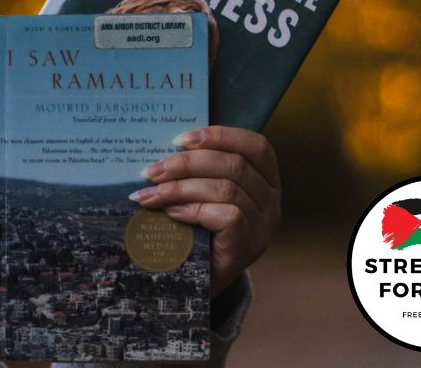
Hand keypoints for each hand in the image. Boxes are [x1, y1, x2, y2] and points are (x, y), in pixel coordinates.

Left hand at [129, 126, 281, 296]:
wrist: (196, 285)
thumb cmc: (197, 231)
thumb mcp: (203, 194)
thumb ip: (200, 170)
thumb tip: (168, 146)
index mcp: (266, 179)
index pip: (255, 145)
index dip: (220, 136)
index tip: (180, 139)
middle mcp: (272, 201)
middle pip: (234, 165)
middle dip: (186, 163)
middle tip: (151, 171)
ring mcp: (263, 226)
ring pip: (226, 189)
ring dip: (180, 187)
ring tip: (149, 195)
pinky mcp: (249, 246)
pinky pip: (227, 215)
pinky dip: (193, 210)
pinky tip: (170, 214)